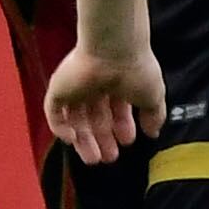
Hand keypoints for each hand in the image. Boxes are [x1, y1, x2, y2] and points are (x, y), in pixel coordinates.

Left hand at [43, 40, 165, 165]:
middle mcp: (95, 83)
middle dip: (102, 138)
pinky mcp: (58, 87)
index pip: (116, 108)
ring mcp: (75, 86)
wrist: (113, 49)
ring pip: (74, 118)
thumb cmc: (137, 69)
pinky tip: (72, 141)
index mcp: (117, 81)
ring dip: (83, 140)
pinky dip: (60, 128)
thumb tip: (153, 132)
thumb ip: (154, 115)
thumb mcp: (153, 96)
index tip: (127, 142)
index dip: (121, 126)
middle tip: (109, 158)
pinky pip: (54, 111)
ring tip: (93, 159)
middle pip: (94, 116)